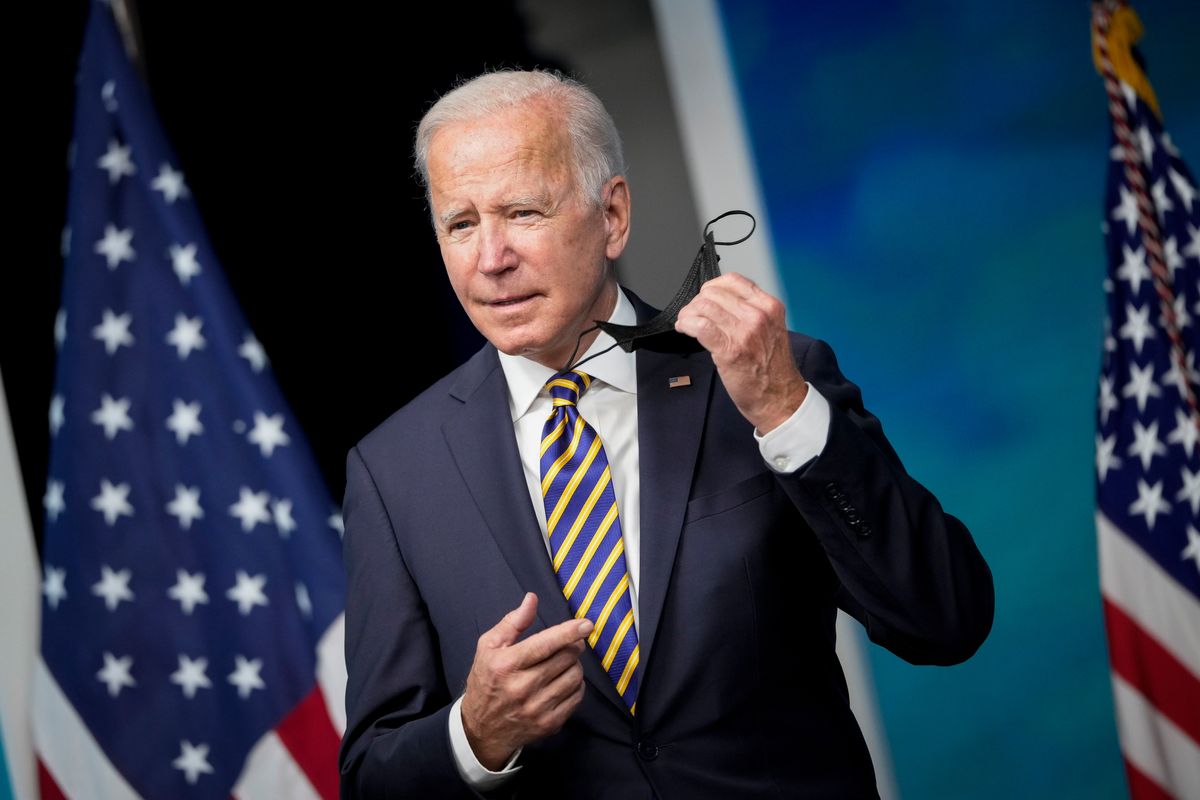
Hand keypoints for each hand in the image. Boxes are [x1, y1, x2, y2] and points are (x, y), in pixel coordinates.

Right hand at [460, 593, 592, 769]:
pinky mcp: (549, 724)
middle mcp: (522, 688)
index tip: (587, 624)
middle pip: (565, 658)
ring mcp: (537, 708)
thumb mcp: (488, 647)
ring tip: (562, 664)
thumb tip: (532, 599)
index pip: (544, 644)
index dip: (569, 632)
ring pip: (574, 677)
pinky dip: (576, 686)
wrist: (481, 729)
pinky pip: (576, 697)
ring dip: (574, 665)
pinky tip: (563, 682)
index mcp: (506, 665)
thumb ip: (513, 622)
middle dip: (572, 646)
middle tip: (567, 645)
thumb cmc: (486, 681)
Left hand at [674, 273, 807, 433]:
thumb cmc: (772, 368)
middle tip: (693, 314)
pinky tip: (684, 328)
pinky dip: (686, 324)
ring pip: (703, 307)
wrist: (778, 397)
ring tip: (686, 322)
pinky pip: (699, 326)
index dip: (712, 287)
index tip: (705, 298)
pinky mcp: (729, 349)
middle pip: (714, 293)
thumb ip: (750, 311)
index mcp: (769, 306)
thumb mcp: (770, 329)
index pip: (733, 280)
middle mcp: (758, 315)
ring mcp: (744, 332)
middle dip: (697, 302)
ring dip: (688, 314)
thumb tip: (719, 301)